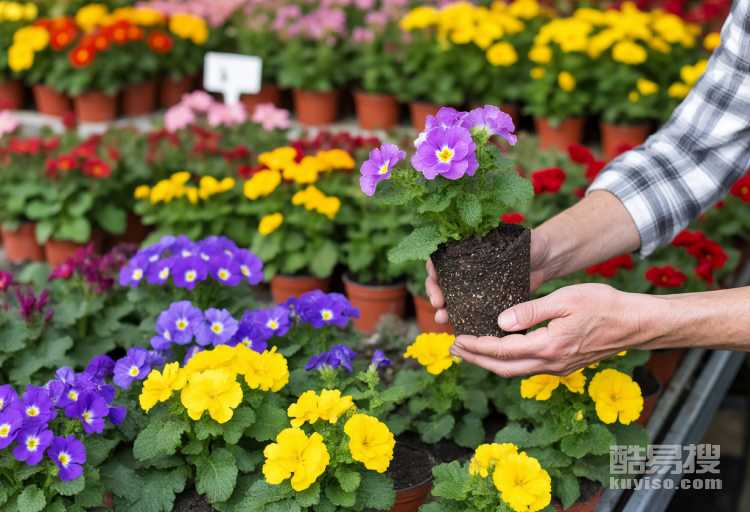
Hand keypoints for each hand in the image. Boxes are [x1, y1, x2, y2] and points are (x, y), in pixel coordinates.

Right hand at [425, 228, 553, 323]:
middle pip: (440, 281)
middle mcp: (465, 270)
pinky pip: (469, 311)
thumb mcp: (511, 244)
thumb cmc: (526, 246)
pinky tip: (458, 326)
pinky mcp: (487, 301)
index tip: (436, 280)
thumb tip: (492, 261)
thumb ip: (501, 250)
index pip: (440, 260)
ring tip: (442, 319)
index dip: (433, 271)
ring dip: (443, 309)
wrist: (543, 260)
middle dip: (435, 294)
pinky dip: (462, 319)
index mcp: (465, 252)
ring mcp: (475, 287)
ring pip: (452, 298)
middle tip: (438, 305)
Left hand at [448, 284, 655, 376]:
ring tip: (470, 351)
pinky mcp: (564, 365)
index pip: (502, 350)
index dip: (476, 347)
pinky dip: (508, 362)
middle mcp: (551, 363)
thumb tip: (501, 322)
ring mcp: (558, 367)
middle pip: (503, 368)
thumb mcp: (565, 299)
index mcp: (548, 346)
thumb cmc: (603, 305)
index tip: (457, 340)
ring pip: (515, 371)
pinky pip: (528, 368)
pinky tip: (501, 351)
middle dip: (476, 359)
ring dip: (490, 362)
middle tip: (454, 350)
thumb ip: (531, 311)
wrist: (636, 324)